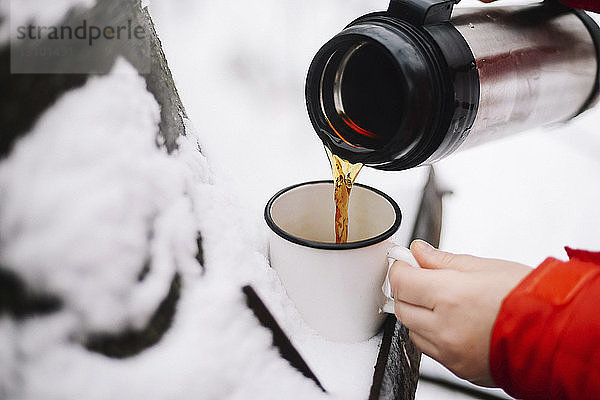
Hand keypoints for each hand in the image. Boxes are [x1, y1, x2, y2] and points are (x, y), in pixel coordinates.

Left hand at [389, 240, 531, 386]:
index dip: (399, 268)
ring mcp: (450, 352)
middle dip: (406, 290)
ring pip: (412, 330)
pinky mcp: (457, 367)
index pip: (401, 281)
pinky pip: (430, 349)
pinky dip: (431, 334)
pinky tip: (451, 322)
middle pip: (401, 306)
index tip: (404, 262)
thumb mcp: (483, 266)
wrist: (554, 333)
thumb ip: (442, 261)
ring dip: (417, 313)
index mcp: (449, 296)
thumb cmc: (526, 297)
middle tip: (421, 277)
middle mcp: (444, 327)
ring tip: (441, 301)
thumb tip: (418, 251)